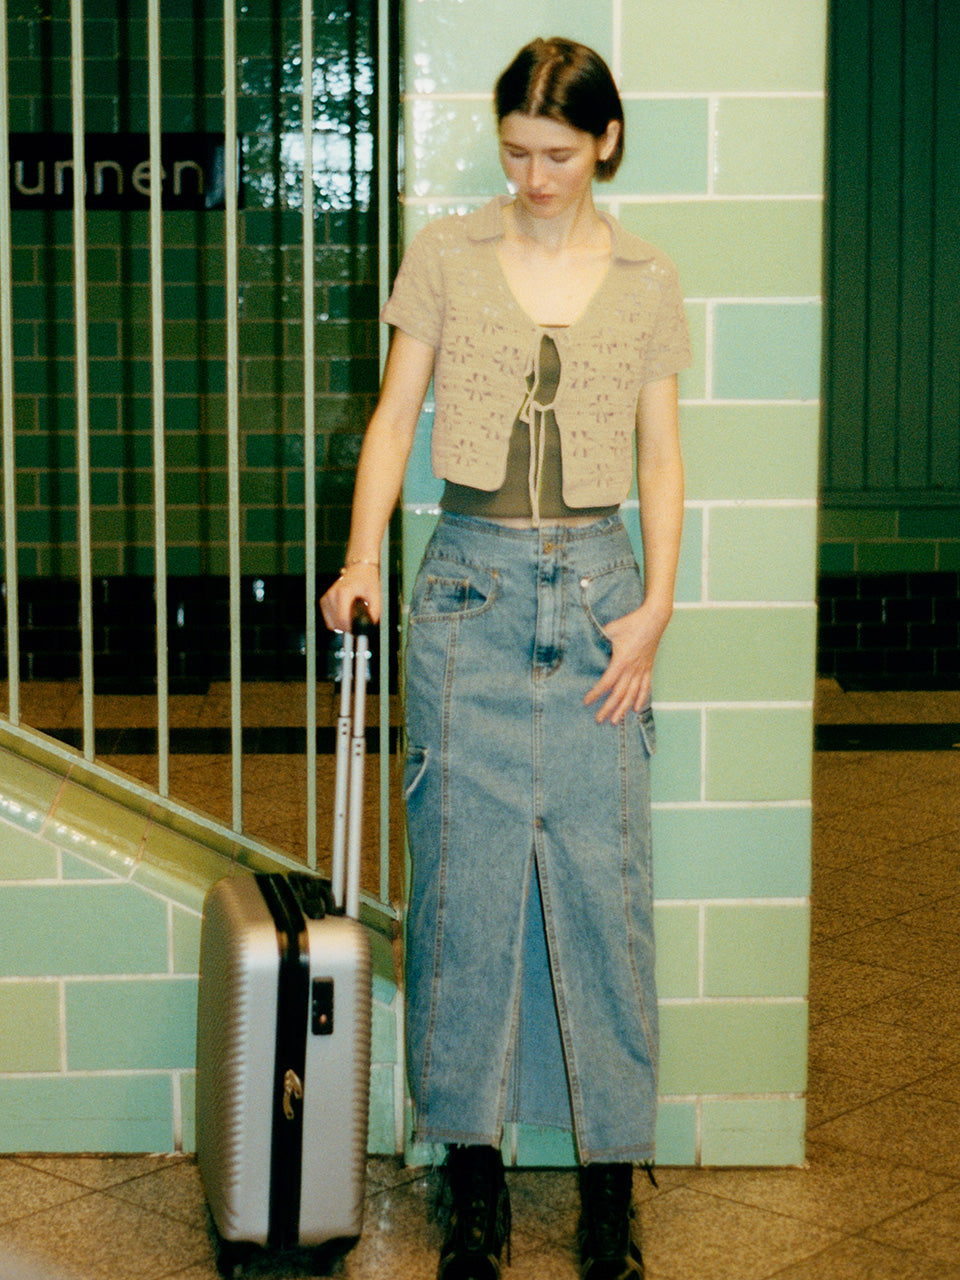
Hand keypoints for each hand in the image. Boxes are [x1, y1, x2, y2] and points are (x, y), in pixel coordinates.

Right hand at [319, 564, 380, 632]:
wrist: (360, 569)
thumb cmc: (368, 581)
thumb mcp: (376, 596)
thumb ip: (374, 612)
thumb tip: (369, 627)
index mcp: (344, 592)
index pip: (342, 619)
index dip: (352, 629)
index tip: (359, 629)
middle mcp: (332, 594)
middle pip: (337, 623)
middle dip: (349, 627)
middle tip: (359, 622)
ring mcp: (326, 598)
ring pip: (332, 624)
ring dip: (342, 624)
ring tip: (353, 614)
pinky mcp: (324, 601)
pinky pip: (329, 620)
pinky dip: (337, 621)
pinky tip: (346, 613)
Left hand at [583, 601, 670, 724]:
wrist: (654, 619)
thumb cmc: (631, 623)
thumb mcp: (611, 629)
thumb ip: (599, 639)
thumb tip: (586, 644)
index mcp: (621, 661)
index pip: (606, 683)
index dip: (596, 694)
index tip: (587, 702)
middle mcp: (632, 669)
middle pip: (619, 694)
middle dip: (608, 708)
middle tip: (599, 720)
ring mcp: (642, 670)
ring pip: (632, 694)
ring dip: (623, 709)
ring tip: (615, 720)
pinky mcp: (649, 667)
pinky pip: (645, 687)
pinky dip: (640, 699)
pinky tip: (635, 709)